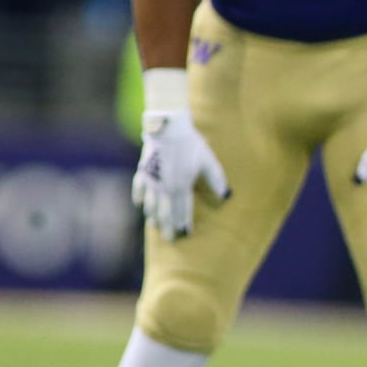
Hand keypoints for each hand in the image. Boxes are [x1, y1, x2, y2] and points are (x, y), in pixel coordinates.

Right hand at [132, 108, 230, 240]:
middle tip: (169, 239)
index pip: (182, 211)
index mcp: (181, 187)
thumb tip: (226, 195)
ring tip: (156, 226)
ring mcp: (151, 181)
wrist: (167, 128)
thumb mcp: (208, 161)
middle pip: (165, 213)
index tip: (186, 234)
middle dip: (167, 227)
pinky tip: (141, 206)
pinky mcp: (143, 171)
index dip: (184, 224)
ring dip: (154, 217)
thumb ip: (217, 180)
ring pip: (151, 205)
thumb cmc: (190, 144)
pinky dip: (140, 200)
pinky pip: (139, 190)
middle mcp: (164, 188)